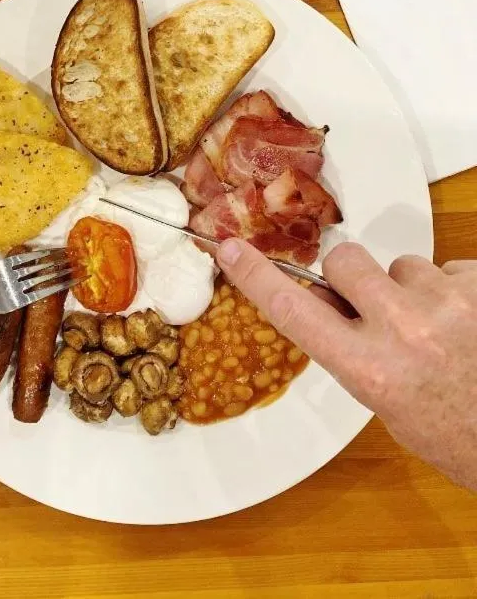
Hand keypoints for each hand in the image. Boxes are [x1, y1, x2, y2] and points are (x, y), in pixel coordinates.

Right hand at [217, 241, 476, 491]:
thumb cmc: (455, 434)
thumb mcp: (385, 403)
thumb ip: (353, 350)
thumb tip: (330, 304)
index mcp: (371, 370)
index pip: (295, 311)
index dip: (257, 278)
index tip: (231, 250)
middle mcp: (405, 330)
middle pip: (346, 261)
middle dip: (352, 277)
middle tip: (374, 305)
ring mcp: (449, 304)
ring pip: (404, 264)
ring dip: (412, 287)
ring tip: (440, 328)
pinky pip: (451, 267)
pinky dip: (453, 290)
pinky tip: (467, 323)